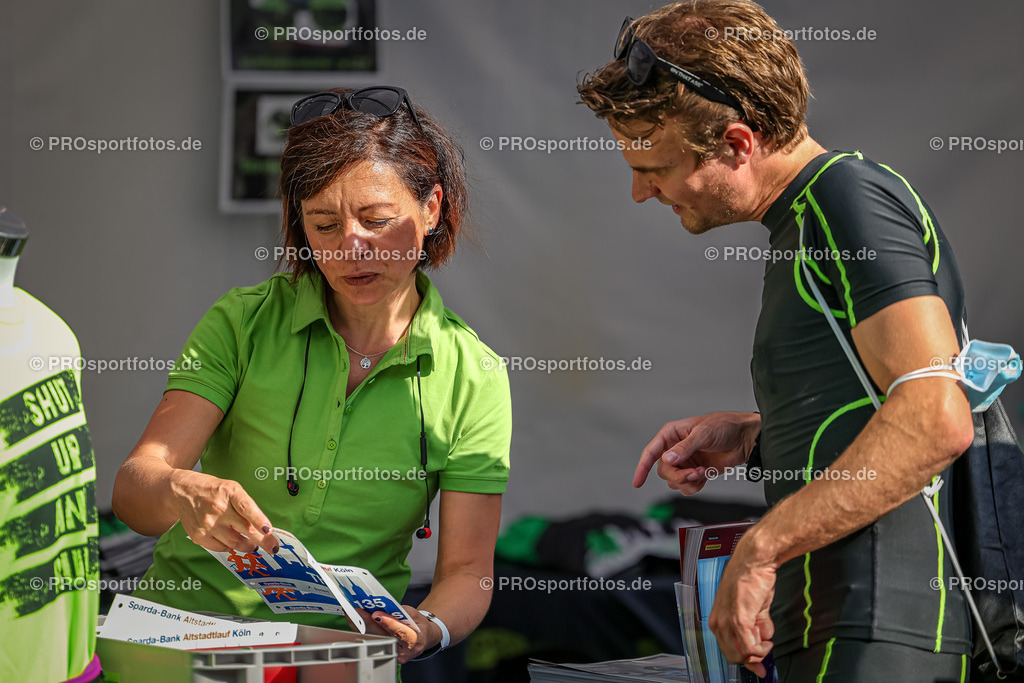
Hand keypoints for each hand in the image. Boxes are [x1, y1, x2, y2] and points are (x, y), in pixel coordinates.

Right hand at [169, 469, 276, 553]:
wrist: (181, 492)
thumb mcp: (231, 488)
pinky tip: (233, 541)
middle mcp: (218, 508)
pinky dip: (230, 547)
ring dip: (247, 546)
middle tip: (272, 547)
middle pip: (244, 529)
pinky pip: (221, 548)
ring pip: (235, 542)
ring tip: (252, 544)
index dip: (259, 520)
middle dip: (262, 540)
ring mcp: (207, 523)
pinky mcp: (199, 536)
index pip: (246, 508)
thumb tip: (262, 528)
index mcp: (229, 492)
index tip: (269, 530)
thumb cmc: (211, 490)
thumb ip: (246, 505)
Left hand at [354, 606, 432, 663]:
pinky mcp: (385, 654)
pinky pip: (373, 641)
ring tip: (352, 614)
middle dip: (369, 623)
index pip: (400, 631)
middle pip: (383, 636)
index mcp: (415, 639)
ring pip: (375, 640)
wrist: (423, 638)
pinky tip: (355, 621)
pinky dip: (364, 631)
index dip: (387, 623)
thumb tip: (380, 608)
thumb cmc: (418, 624)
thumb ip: (398, 613)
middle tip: (358, 611)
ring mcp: (393, 655)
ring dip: (362, 626)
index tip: (376, 615)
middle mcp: (403, 651)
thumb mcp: (413, 614)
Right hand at [634, 411, 760, 493]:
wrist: (745, 438)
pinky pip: (686, 486)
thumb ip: (685, 448)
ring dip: (687, 481)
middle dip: (678, 475)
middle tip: (694, 473)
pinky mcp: (696, 472)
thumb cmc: (724, 427)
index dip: (642, 467)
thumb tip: (667, 459)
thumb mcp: (703, 434)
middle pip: (663, 471)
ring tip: (702, 472)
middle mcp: (675, 449)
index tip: (637, 482)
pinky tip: (705, 475)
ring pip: (673, 481)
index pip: (651, 452)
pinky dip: (694, 486)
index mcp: (671, 434)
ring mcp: (685, 461)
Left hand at [708, 535, 776, 676]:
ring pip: (741, 655)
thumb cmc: (753, 578)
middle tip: (766, 648)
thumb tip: (764, 640)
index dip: (745, 658)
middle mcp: (718, 622)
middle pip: (734, 656)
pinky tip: (767, 640)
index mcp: (718, 618)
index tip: (758, 664)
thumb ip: (757, 625)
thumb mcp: (754, 607)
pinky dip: (762, 649)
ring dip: (759, 652)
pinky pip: (750, 648)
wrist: (755, 560)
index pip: (727, 649)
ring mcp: (727, 622)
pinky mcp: (739, 620)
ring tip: (767, 638)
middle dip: (753, 657)